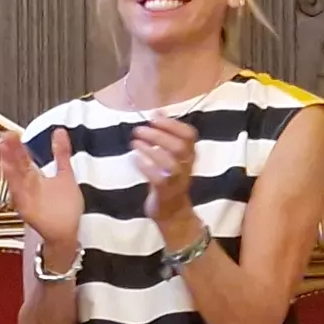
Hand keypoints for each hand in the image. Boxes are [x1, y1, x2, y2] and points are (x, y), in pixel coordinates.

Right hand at [2, 127, 83, 267]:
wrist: (66, 233)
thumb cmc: (64, 208)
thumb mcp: (64, 175)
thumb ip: (61, 153)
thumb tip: (59, 132)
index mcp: (34, 177)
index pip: (23, 158)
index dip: (17, 146)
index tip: (11, 133)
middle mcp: (28, 187)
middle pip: (18, 166)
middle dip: (11, 151)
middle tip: (5, 135)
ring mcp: (27, 198)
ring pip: (15, 179)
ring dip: (9, 164)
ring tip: (3, 149)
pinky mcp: (28, 210)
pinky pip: (19, 196)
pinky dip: (14, 184)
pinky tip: (9, 172)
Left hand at [131, 115, 204, 250]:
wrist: (172, 211)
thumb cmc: (168, 179)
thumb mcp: (171, 155)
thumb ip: (166, 135)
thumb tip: (157, 112)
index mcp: (190, 154)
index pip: (189, 135)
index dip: (172, 124)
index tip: (154, 117)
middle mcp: (187, 166)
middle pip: (179, 146)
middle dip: (158, 135)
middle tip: (139, 130)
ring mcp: (177, 180)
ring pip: (170, 162)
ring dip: (150, 149)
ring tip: (135, 142)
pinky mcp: (165, 192)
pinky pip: (157, 178)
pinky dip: (145, 165)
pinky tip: (134, 158)